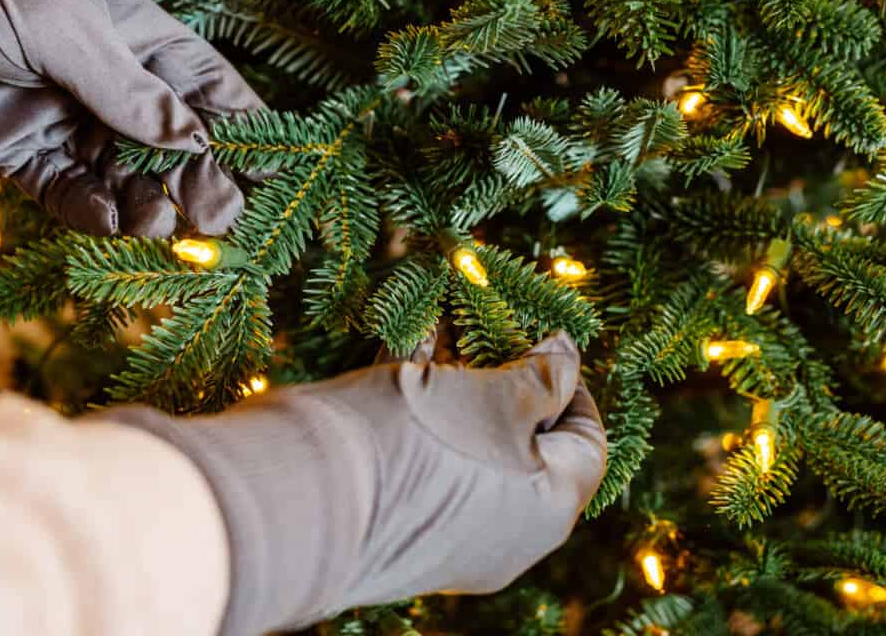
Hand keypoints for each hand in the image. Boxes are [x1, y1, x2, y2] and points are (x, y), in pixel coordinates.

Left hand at [0, 0, 260, 235]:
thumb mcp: (64, 26)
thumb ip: (126, 89)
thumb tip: (191, 139)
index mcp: (136, 36)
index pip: (208, 85)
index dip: (245, 124)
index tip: (276, 166)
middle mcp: (112, 85)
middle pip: (176, 143)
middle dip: (201, 179)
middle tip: (219, 216)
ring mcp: (70, 123)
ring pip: (130, 177)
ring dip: (150, 204)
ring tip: (157, 225)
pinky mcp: (26, 158)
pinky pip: (74, 196)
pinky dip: (95, 214)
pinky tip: (109, 221)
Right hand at [108, 331, 607, 633]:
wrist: (296, 499)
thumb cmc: (413, 440)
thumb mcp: (491, 394)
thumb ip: (542, 376)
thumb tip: (568, 356)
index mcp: (549, 509)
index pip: (588, 439)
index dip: (572, 382)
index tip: (542, 340)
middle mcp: (510, 540)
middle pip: (531, 449)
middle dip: (509, 384)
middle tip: (484, 338)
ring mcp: (455, 547)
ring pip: (476, 456)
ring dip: (463, 397)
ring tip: (437, 343)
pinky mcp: (402, 538)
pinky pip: (431, 472)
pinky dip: (425, 422)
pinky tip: (401, 369)